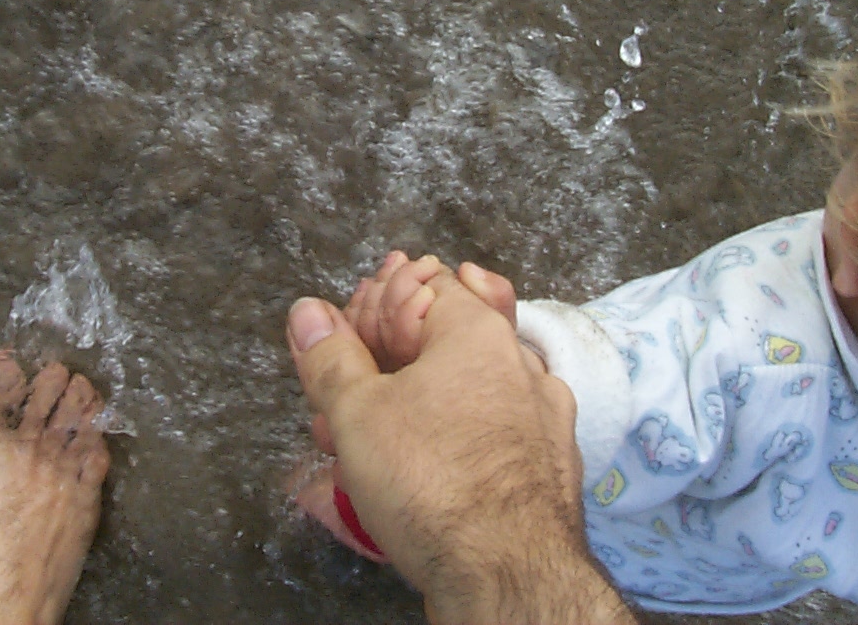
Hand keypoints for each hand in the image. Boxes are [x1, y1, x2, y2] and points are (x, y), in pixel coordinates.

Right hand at [287, 263, 638, 624]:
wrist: (508, 575)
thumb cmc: (432, 481)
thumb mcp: (357, 414)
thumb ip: (331, 358)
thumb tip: (308, 312)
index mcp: (478, 331)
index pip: (422, 282)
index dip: (373, 306)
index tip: (341, 342)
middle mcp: (520, 362)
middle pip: (441, 342)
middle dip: (383, 367)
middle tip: (338, 404)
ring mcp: (543, 415)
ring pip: (464, 393)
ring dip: (411, 410)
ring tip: (361, 449)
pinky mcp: (548, 466)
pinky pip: (490, 435)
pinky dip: (451, 443)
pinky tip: (417, 477)